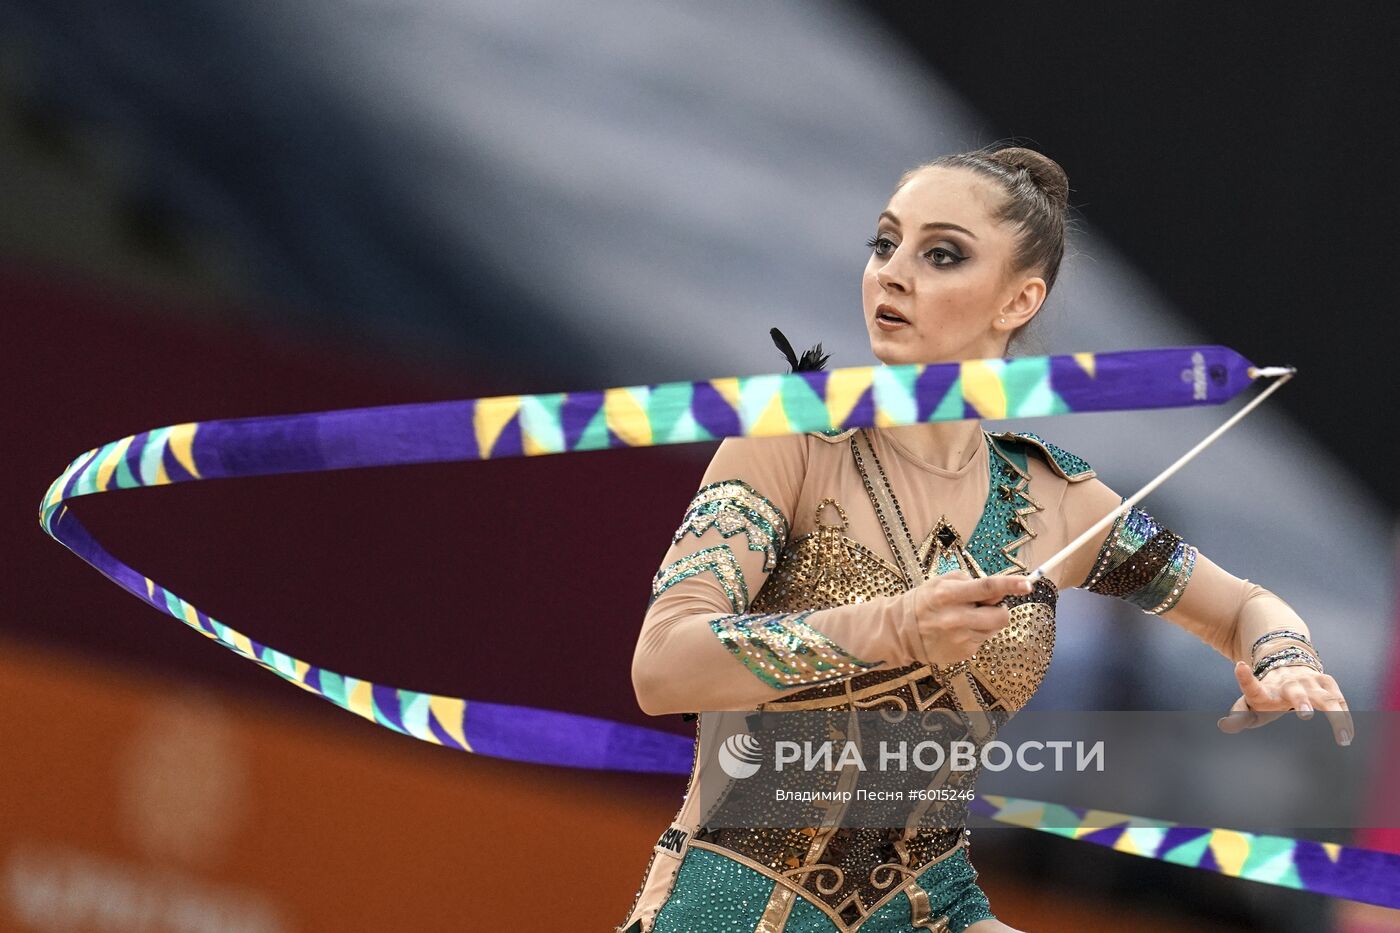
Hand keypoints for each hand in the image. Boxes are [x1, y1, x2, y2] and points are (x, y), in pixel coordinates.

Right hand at [908, 570, 1033, 667]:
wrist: (900, 632)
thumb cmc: (923, 601)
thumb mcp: (941, 582)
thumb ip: (968, 582)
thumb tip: (995, 589)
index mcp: (950, 595)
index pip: (986, 588)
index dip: (1010, 585)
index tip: (1028, 584)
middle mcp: (957, 618)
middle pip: (1000, 616)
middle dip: (999, 610)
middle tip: (985, 607)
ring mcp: (961, 638)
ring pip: (993, 630)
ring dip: (986, 623)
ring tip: (965, 620)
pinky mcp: (962, 653)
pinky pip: (982, 641)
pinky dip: (975, 635)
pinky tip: (957, 632)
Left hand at [1217, 660, 1352, 745]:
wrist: (1287, 670)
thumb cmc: (1267, 697)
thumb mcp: (1250, 707)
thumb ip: (1238, 718)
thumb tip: (1223, 725)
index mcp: (1265, 690)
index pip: (1252, 686)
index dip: (1245, 678)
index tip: (1240, 666)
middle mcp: (1288, 684)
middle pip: (1295, 691)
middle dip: (1301, 701)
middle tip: (1304, 715)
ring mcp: (1309, 682)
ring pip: (1324, 697)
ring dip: (1335, 715)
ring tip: (1343, 738)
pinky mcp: (1327, 683)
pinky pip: (1340, 701)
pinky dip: (1346, 717)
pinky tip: (1350, 735)